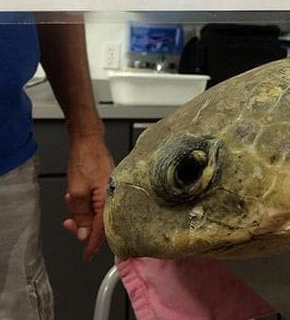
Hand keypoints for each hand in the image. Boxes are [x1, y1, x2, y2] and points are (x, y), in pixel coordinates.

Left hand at [62, 135, 113, 260]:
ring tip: (70, 202)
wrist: (88, 139)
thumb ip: (81, 216)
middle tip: (69, 224)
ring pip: (97, 211)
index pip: (103, 230)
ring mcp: (112, 189)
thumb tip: (84, 235)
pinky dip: (85, 203)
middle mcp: (114, 196)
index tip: (86, 256)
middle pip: (100, 222)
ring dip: (82, 212)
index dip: (92, 244)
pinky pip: (97, 201)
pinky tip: (76, 196)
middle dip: (83, 225)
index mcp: (109, 199)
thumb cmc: (85, 160)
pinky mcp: (108, 184)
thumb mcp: (77, 191)